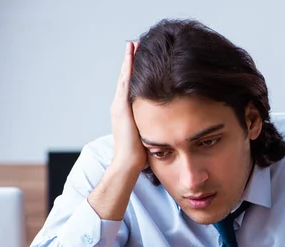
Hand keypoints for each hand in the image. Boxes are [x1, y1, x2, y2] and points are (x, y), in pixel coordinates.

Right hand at [110, 41, 146, 171]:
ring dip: (129, 60)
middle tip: (135, 45)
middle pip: (127, 79)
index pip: (131, 90)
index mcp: (126, 114)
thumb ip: (153, 131)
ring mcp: (119, 106)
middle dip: (131, 62)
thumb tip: (165, 132)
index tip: (141, 61)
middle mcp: (120, 107)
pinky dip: (128, 67)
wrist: (128, 164)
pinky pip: (125, 82)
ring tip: (133, 44)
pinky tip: (132, 55)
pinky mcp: (121, 106)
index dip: (136, 75)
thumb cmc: (139, 157)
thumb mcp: (148, 138)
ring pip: (125, 77)